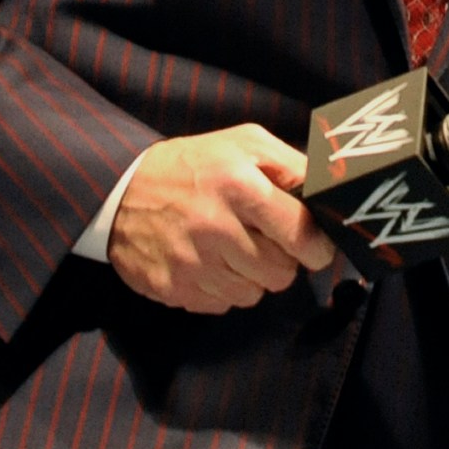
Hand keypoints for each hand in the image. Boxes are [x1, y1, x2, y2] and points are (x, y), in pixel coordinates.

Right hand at [107, 123, 339, 312]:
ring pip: (254, 295)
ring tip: (235, 250)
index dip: (317, 246)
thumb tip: (330, 194)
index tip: (316, 245)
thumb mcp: (244, 143)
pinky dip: (223, 289)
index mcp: (239, 185)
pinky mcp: (173, 289)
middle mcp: (215, 227)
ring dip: (253, 277)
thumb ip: (292, 165)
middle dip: (283, 261)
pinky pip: (222, 306)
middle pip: (281, 273)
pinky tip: (210, 263)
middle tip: (268, 243)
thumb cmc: (193, 164)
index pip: (300, 234)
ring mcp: (191, 263)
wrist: (118, 189)